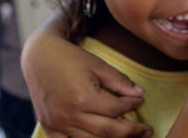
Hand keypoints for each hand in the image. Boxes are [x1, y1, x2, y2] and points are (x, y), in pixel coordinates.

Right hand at [21, 27, 151, 137]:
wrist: (39, 58)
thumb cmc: (71, 59)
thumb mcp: (98, 65)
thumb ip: (120, 82)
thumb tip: (140, 95)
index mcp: (83, 97)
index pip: (116, 109)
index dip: (132, 106)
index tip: (141, 101)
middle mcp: (69, 115)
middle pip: (107, 132)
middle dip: (132, 132)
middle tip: (148, 131)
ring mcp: (57, 125)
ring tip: (131, 137)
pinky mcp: (49, 129)